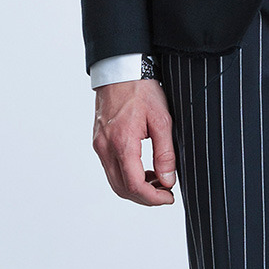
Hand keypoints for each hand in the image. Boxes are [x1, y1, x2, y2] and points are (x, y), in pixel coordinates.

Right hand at [93, 78, 176, 204]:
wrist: (120, 71)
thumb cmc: (141, 90)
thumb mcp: (162, 120)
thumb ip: (165, 153)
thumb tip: (168, 180)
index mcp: (122, 142)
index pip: (134, 185)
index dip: (152, 198)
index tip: (169, 197)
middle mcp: (105, 147)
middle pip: (122, 189)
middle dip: (145, 198)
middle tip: (165, 193)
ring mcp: (99, 145)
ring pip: (115, 182)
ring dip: (136, 188)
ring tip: (158, 181)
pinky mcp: (99, 142)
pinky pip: (111, 169)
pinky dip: (127, 177)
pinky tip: (144, 170)